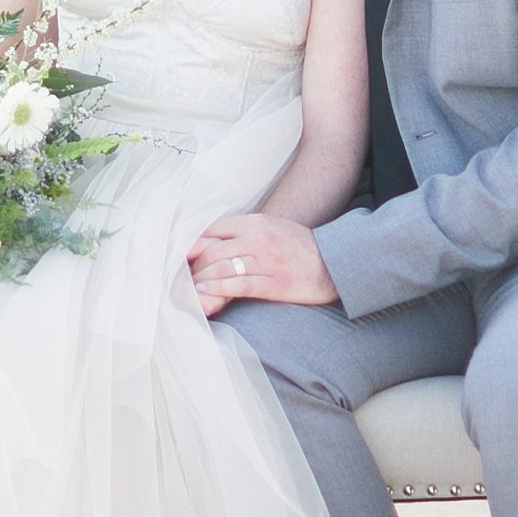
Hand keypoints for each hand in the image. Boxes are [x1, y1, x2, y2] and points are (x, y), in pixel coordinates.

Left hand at [188, 213, 338, 316]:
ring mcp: (267, 261)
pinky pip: (238, 285)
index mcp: (256, 223)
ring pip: (221, 268)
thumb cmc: (300, 247)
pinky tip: (205, 293)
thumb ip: (244, 232)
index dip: (192, 245)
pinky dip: (217, 289)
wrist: (335, 263)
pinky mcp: (275, 284)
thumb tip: (213, 243)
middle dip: (193, 266)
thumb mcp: (272, 228)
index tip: (182, 257)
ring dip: (200, 280)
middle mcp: (259, 239)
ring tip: (190, 288)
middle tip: (183, 278)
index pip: (213, 230)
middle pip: (212, 250)